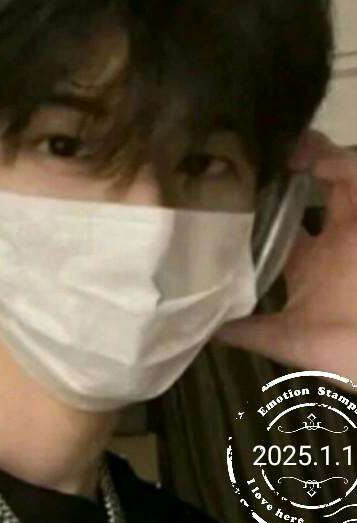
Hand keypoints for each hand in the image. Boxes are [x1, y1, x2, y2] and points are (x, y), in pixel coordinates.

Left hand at [213, 129, 356, 389]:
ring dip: (318, 155)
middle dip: (292, 166)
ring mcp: (356, 228)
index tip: (233, 186)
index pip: (278, 225)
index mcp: (307, 263)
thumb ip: (246, 332)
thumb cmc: (344, 352)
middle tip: (261, 151)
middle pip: (312, 189)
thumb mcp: (286, 340)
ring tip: (289, 148)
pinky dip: (345, 167)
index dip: (259, 205)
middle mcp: (331, 239)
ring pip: (341, 175)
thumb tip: (204, 329)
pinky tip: (320, 162)